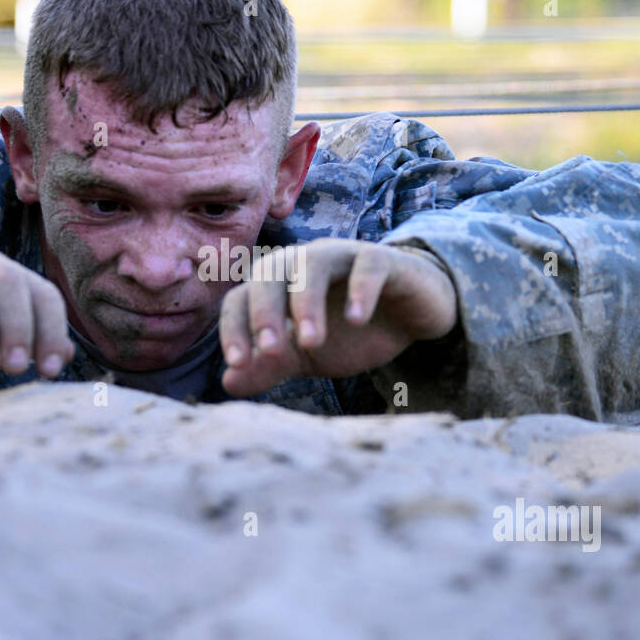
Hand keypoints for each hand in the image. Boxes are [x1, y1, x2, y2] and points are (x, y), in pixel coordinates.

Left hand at [219, 239, 457, 395]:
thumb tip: (228, 383)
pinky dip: (361, 289)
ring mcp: (343, 256)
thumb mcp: (308, 357)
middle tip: (272, 350)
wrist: (411, 317)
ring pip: (313, 263)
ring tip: (311, 341)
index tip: (238, 364)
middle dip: (265, 312)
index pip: (241, 298)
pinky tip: (356, 320)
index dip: (234, 328)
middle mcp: (304, 263)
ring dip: (306, 301)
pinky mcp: (383, 260)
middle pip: (270, 272)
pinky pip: (367, 264)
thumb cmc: (351, 332)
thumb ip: (270, 366)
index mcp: (278, 285)